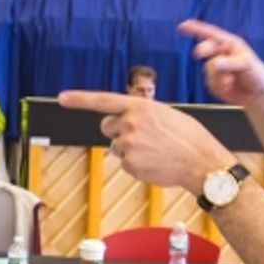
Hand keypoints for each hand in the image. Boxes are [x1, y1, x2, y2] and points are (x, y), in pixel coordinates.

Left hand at [57, 91, 232, 192]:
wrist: (202, 161)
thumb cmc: (188, 137)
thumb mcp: (165, 114)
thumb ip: (141, 114)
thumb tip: (125, 123)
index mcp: (140, 106)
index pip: (103, 100)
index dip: (80, 99)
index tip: (62, 98)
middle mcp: (130, 123)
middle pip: (107, 127)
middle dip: (117, 132)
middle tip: (142, 137)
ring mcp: (128, 145)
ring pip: (117, 147)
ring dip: (130, 150)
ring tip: (155, 151)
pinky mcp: (130, 164)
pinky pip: (125, 164)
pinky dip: (137, 165)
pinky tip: (155, 163)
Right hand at [178, 19, 263, 106]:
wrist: (257, 94)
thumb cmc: (256, 73)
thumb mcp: (246, 64)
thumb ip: (230, 63)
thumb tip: (215, 63)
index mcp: (229, 44)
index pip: (211, 33)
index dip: (196, 28)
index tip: (183, 25)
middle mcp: (220, 53)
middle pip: (205, 49)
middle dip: (203, 50)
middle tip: (199, 54)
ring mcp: (215, 68)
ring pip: (208, 69)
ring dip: (219, 77)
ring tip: (232, 81)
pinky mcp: (213, 82)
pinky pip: (209, 82)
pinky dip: (219, 86)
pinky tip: (229, 87)